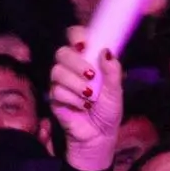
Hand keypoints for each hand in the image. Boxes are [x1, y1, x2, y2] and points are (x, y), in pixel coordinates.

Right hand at [47, 28, 122, 170]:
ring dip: (76, 85)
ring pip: (57, 72)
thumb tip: (106, 51)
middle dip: (77, 64)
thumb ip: (112, 72)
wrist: (98, 135)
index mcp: (88, 60)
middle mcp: (71, 68)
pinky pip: (56, 91)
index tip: (84, 44)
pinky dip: (72, 99)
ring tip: (90, 97)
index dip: (77, 36)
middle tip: (91, 76)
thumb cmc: (108, 111)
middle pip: (62, 53)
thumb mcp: (115, 91)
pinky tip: (82, 106)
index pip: (76, 37)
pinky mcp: (54, 97)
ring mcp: (60, 82)